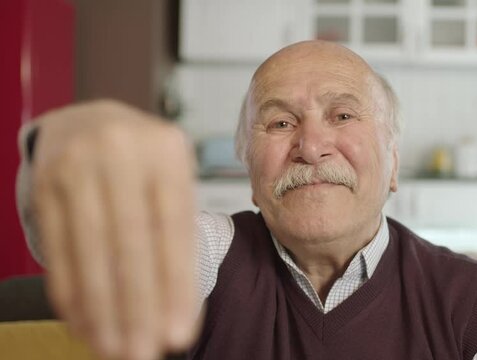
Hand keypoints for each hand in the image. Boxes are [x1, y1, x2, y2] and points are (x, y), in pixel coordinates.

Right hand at [31, 100, 198, 359]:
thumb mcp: (173, 181)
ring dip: (101, 307)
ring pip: (90, 249)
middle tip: (143, 353)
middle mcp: (121, 151)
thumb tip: (178, 310)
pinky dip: (71, 291)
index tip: (179, 333)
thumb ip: (178, 234)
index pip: (174, 229)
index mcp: (167, 150)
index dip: (176, 286)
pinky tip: (83, 324)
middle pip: (131, 242)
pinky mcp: (45, 184)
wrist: (89, 121)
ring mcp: (77, 163)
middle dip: (137, 305)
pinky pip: (57, 246)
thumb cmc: (144, 163)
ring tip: (114, 349)